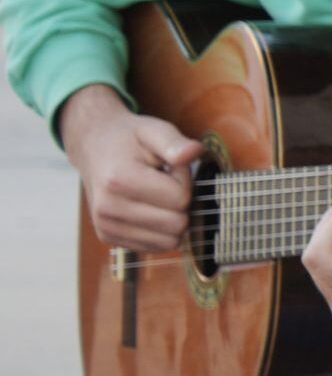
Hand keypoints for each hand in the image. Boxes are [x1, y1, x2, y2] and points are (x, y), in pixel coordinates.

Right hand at [64, 85, 201, 250]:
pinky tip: (146, 207)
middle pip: (177, 224)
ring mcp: (106, 227)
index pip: (181, 199)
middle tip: (163, 182)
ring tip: (154, 194)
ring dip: (171, 217)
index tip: (168, 168)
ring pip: (170, 241)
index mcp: (119, 180)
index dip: (183, 181)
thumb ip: (175, 142)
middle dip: (180, 202)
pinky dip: (160, 229)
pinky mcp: (109, 238)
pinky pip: (156, 246)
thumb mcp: (153, 129)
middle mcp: (108, 209)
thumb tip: (194, 152)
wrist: (93, 148)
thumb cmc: (129, 139)